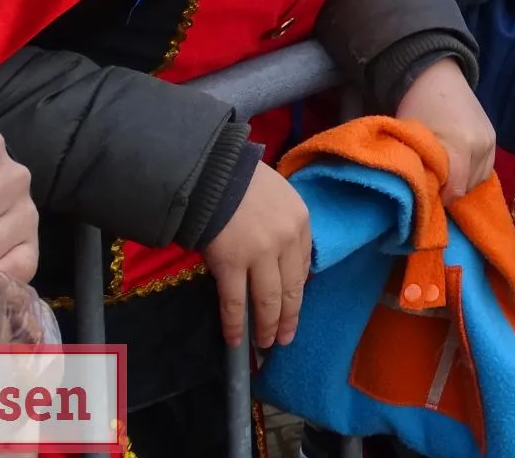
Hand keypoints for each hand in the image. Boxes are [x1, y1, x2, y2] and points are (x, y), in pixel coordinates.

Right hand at [199, 162, 309, 348]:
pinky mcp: (231, 264)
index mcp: (301, 221)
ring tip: (266, 344)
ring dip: (267, 327)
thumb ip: (282, 224)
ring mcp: (260, 254)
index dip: (297, 290)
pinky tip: (236, 340)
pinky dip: (236, 325)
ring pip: (268, 300)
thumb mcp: (277, 195)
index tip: (293, 307)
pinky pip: (235, 302)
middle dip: (288, 317)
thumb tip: (276, 258)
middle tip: (285, 338)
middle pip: (291, 288)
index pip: (303, 265)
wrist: (211, 171)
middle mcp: (286, 240)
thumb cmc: (240, 179)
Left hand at [395, 57, 496, 202]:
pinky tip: (458, 170)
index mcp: (460, 145)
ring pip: (479, 180)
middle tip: (433, 188)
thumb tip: (425, 194)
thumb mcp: (414, 138)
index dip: (440, 200)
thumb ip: (422, 168)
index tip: (427, 198)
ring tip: (445, 179)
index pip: (455, 190)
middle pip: (468, 187)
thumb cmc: (418, 106)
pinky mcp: (494, 138)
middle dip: (451, 192)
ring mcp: (491, 141)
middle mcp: (481, 145)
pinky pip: (487, 168)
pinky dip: (473, 174)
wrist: (437, 74)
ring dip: (463, 184)